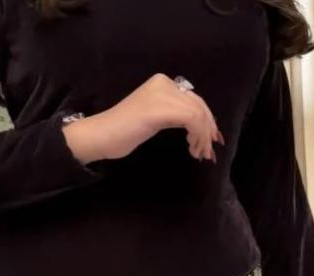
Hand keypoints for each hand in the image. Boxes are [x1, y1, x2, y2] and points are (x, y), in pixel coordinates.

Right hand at [62, 73, 224, 165]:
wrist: (102, 135)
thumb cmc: (124, 132)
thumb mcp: (155, 117)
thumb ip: (175, 115)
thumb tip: (203, 128)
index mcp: (163, 83)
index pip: (195, 100)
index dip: (208, 121)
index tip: (212, 141)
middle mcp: (164, 83)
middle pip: (199, 106)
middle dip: (208, 131)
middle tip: (208, 152)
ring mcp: (162, 94)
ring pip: (197, 114)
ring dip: (203, 138)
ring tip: (198, 154)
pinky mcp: (160, 108)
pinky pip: (191, 119)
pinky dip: (197, 136)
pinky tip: (191, 149)